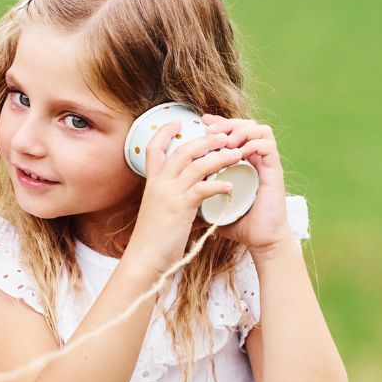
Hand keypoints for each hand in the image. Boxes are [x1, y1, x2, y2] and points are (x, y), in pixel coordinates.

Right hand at [124, 121, 245, 275]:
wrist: (144, 260)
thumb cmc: (154, 238)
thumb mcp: (158, 210)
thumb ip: (171, 196)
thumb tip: (188, 191)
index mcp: (153, 182)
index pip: (155, 147)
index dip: (165, 131)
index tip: (178, 121)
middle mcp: (159, 184)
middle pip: (183, 149)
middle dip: (206, 139)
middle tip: (225, 135)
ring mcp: (169, 195)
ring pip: (196, 165)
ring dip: (219, 157)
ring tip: (237, 155)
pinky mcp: (180, 209)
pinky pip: (202, 189)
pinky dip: (217, 185)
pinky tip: (230, 186)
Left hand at [202, 114, 296, 258]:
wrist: (260, 242)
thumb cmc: (240, 225)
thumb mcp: (213, 204)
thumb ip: (199, 195)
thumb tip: (175, 193)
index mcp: (241, 162)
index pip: (232, 131)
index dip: (218, 123)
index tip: (201, 122)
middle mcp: (255, 159)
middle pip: (246, 124)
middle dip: (227, 122)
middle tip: (210, 128)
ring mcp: (266, 164)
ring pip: (259, 130)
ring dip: (240, 130)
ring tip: (224, 140)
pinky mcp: (274, 172)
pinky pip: (267, 146)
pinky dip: (252, 144)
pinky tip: (238, 152)